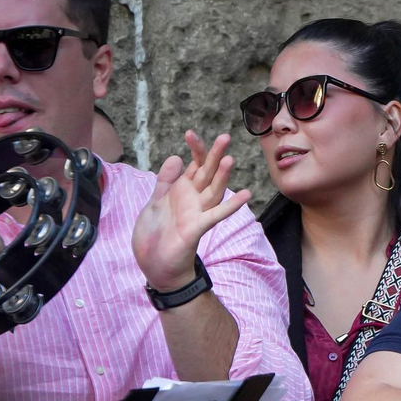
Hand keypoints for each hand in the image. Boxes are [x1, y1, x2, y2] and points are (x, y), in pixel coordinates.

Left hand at [132, 131, 250, 290]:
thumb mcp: (154, 203)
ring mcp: (197, 214)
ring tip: (229, 159)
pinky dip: (231, 205)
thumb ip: (165, 181)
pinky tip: (246, 195)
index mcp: (182, 192)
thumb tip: (175, 157)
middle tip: (224, 136)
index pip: (194, 166)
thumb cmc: (156, 237)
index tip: (190, 133)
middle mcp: (193, 201)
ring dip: (222, 176)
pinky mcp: (196, 228)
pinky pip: (216, 214)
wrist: (156, 267)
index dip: (195, 150)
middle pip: (207, 174)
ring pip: (213, 191)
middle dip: (214, 155)